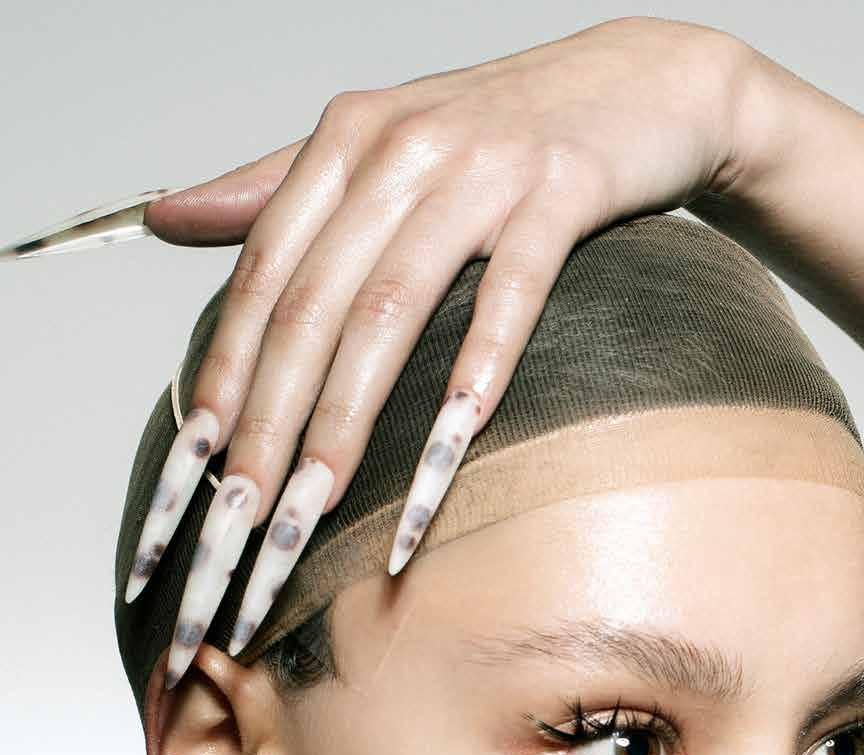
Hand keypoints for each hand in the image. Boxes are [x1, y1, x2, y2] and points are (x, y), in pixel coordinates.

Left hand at [129, 16, 757, 682]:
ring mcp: (482, 168)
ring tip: (320, 502)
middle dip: (272, 417)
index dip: (225, 368)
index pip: (264, 272)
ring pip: (392, 307)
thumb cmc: (505, 132)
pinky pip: (511, 294)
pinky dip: (478, 368)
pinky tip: (452, 440)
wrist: (645, 82)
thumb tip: (166, 219)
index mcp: (346, 141)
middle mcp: (401, 148)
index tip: (197, 461)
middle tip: (247, 510)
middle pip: (313, 302)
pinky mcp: (561, 191)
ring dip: (349, 415)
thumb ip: (274, 187)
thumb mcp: (381, 144)